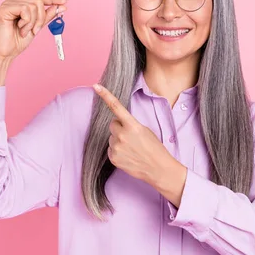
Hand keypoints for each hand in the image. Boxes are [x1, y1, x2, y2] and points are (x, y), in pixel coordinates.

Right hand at [0, 0, 66, 60]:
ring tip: (25, 32)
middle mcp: (14, 2)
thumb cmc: (18, 41)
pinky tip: (20, 29)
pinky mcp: (4, 9)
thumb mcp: (37, 27)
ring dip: (33, 22)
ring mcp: (8, 4)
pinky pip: (24, 10)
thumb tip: (61, 6)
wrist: (6, 53)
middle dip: (41, 18)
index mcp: (21, 5)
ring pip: (33, 6)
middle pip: (38, 2)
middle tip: (36, 31)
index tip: (64, 2)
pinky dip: (27, 22)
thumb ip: (47, 16)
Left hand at [93, 83, 187, 205]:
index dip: (105, 95)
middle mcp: (122, 135)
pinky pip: (110, 148)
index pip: (116, 107)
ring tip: (132, 148)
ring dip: (118, 139)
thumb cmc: (154, 147)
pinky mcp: (113, 157)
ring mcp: (116, 147)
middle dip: (119, 127)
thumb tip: (117, 125)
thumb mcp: (145, 130)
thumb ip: (130, 124)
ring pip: (111, 137)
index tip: (96, 86)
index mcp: (132, 125)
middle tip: (131, 136)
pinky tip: (128, 155)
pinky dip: (117, 150)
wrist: (157, 168)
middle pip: (113, 124)